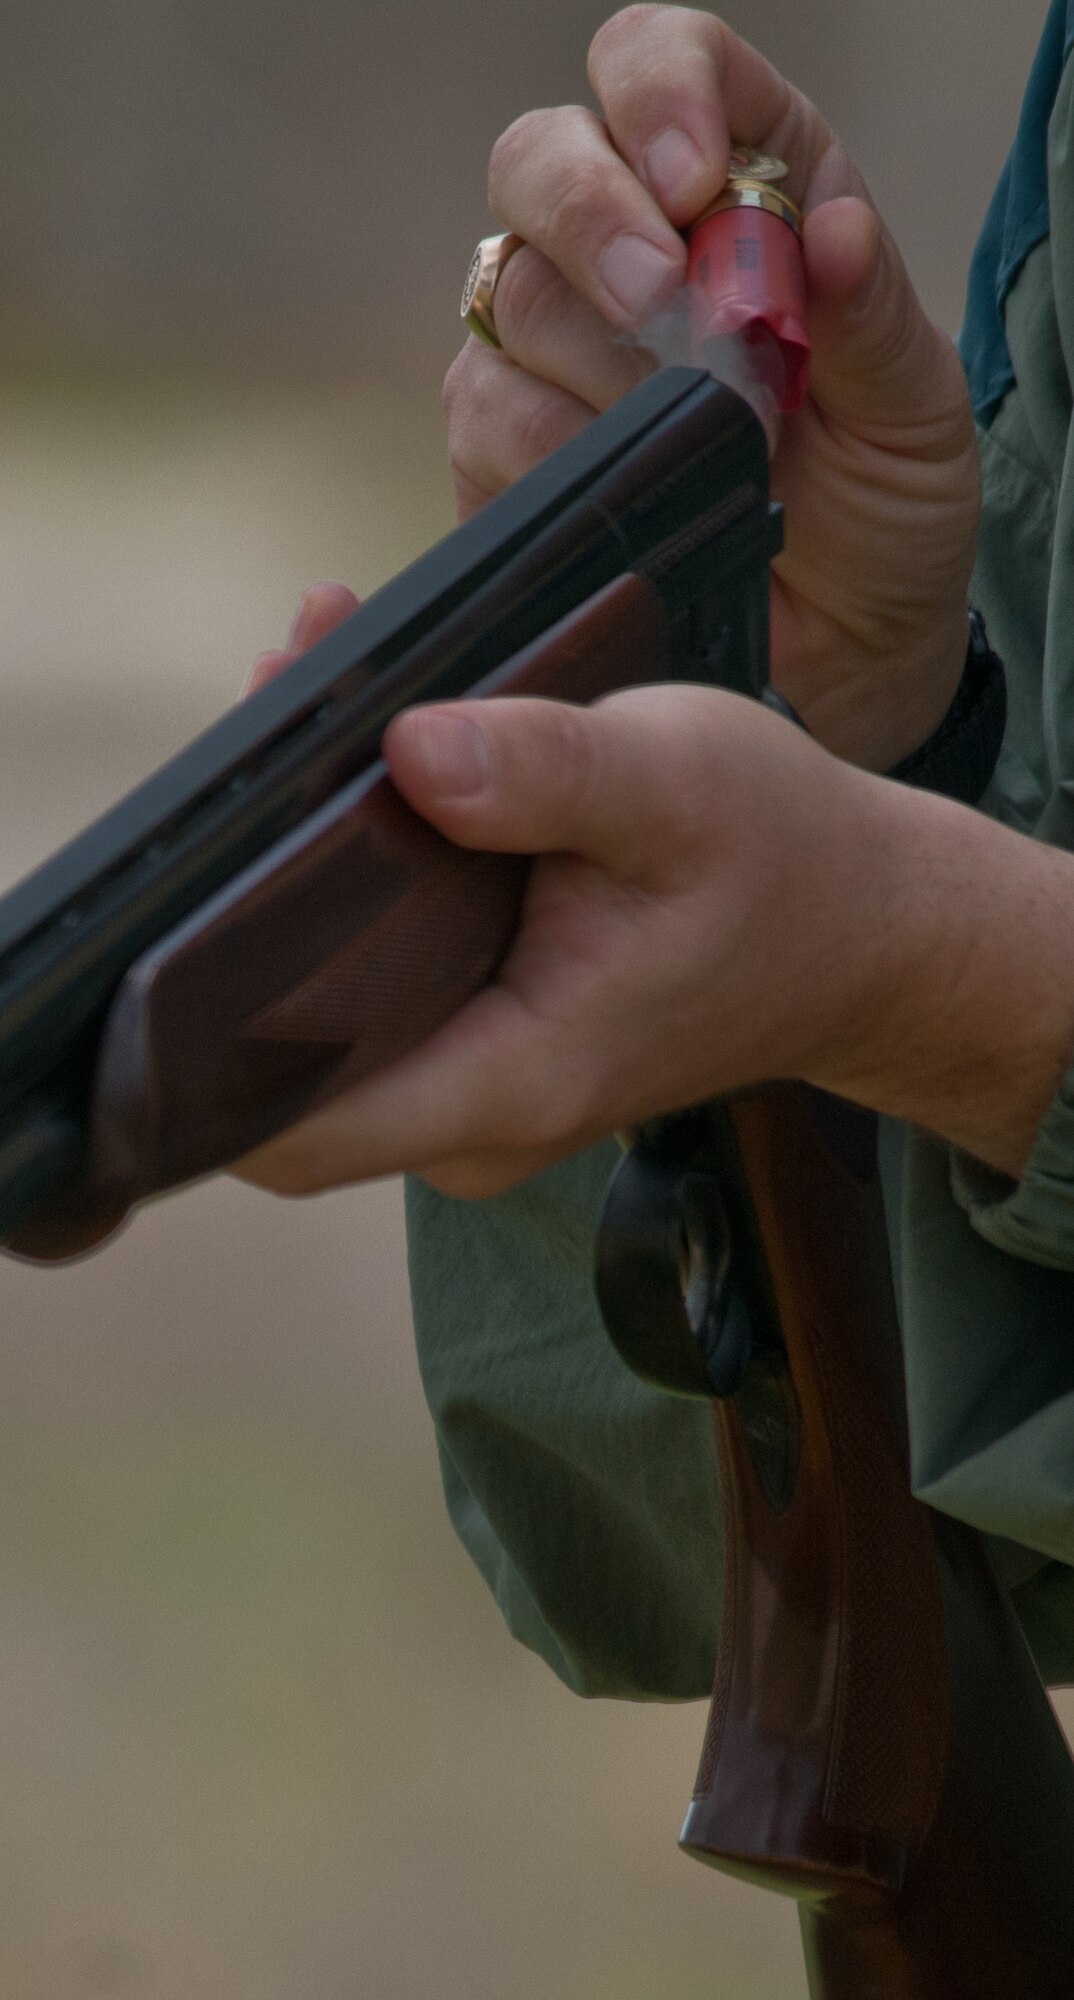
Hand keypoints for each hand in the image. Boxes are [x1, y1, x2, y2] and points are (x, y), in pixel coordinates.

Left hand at [235, 674, 1073, 1200]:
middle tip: (272, 723)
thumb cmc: (785, 859)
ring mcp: (469, 1089)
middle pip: (279, 1051)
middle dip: (246, 898)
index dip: (202, 1026)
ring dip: (293, 874)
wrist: (864, 930)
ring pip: (316, 1014)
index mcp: (510, 1077)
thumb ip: (548, 773)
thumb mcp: (680, 782)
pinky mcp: (476, 1045)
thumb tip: (407, 755)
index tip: (186, 891)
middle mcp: (471, 1112)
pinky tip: (362, 763)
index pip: (285, 1118)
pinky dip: (347, 883)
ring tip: (313, 705)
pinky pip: (366, 987)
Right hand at [444, 4, 980, 771]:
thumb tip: (831, 229)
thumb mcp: (913, 411)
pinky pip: (487, 415)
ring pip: (512, 298)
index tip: (695, 180)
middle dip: (594, 222)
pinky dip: (558, 456)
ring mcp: (547, 344)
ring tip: (701, 448)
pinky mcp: (497, 442)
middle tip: (660, 308)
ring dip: (604, 376)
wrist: (836, 650)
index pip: (659, 64)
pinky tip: (629, 493)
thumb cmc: (879, 511)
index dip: (658, 94)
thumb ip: (871, 315)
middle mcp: (625, 246)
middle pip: (541, 159)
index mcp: (739, 185)